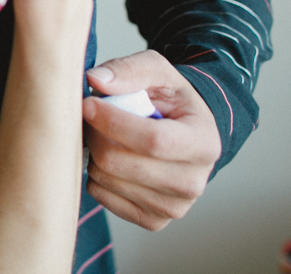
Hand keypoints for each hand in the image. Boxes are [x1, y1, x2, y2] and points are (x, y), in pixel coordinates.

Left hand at [83, 50, 220, 229]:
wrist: (183, 132)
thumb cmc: (169, 99)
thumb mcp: (157, 71)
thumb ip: (129, 70)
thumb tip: (96, 79)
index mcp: (203, 143)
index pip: (152, 140)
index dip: (113, 122)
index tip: (87, 103)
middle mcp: (194, 182)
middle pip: (122, 163)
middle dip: (96, 134)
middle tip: (91, 116)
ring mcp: (174, 207)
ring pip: (107, 180)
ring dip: (94, 152)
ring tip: (105, 135)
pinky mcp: (152, 220)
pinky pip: (102, 196)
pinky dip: (96, 174)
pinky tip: (111, 157)